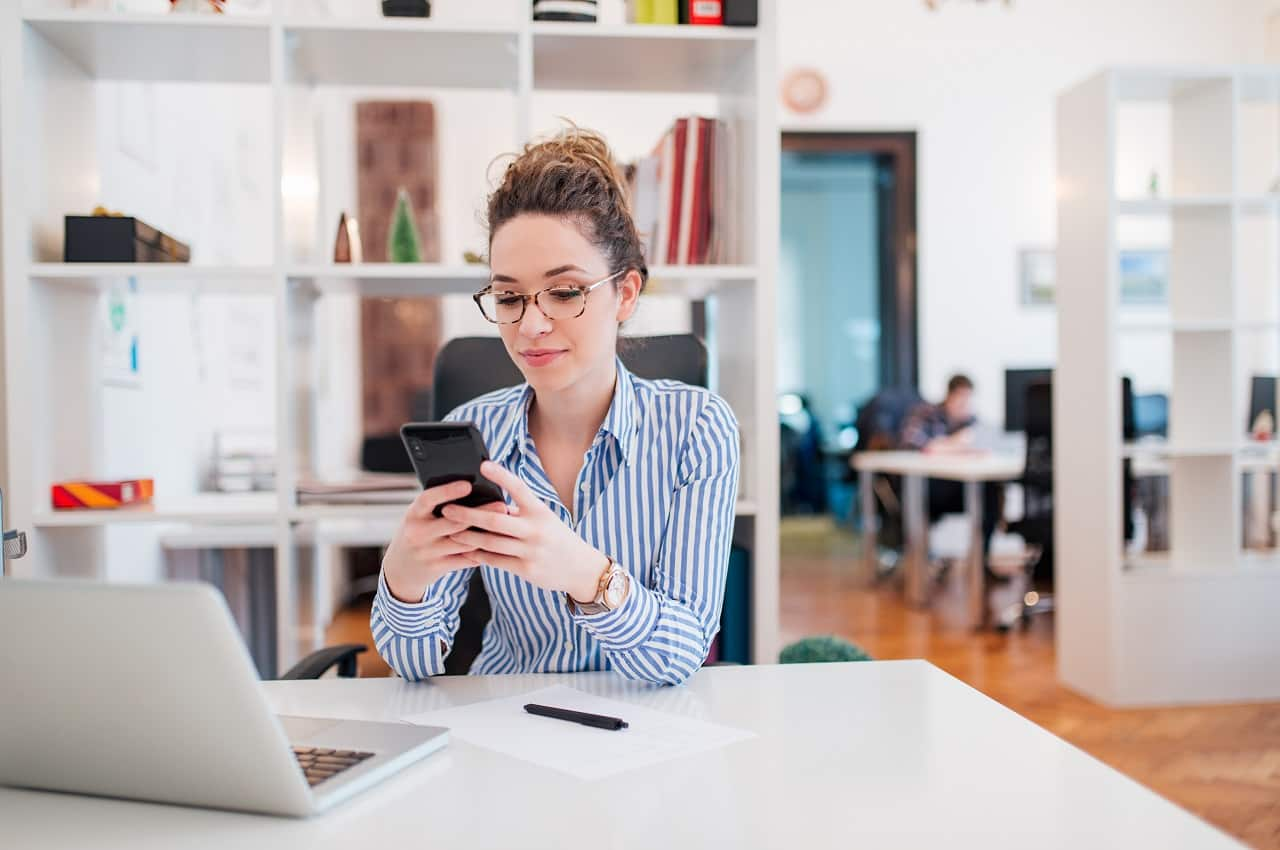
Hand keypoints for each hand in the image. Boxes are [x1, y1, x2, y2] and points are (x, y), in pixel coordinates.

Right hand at [382, 481, 505, 603]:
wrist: (399, 570)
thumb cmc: (416, 534)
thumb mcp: (417, 517)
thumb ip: (436, 506)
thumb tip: (470, 488)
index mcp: (412, 515)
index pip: (428, 499)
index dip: (448, 491)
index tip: (468, 484)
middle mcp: (418, 533)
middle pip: (453, 522)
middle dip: (480, 513)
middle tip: (501, 505)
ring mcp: (427, 552)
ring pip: (463, 542)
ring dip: (486, 534)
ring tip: (505, 525)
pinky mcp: (437, 568)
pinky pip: (464, 559)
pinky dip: (481, 552)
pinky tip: (496, 544)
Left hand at [441, 461, 608, 602]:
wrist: (581, 569)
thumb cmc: (557, 538)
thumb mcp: (544, 519)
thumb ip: (520, 512)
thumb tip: (489, 502)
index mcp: (540, 511)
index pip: (519, 488)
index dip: (501, 476)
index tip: (483, 465)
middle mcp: (536, 529)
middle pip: (495, 520)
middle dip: (468, 515)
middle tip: (447, 509)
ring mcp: (531, 550)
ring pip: (491, 543)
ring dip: (467, 537)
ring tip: (450, 532)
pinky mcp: (526, 569)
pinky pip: (496, 561)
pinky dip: (479, 556)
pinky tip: (466, 551)